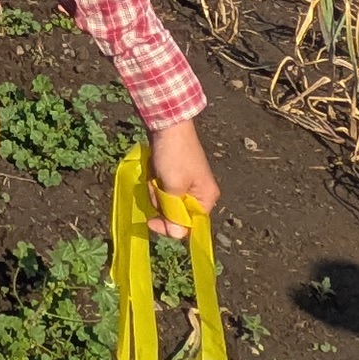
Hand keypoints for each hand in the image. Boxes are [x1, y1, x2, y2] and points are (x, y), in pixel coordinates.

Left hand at [147, 112, 219, 237]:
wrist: (168, 125)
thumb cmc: (174, 156)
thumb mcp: (173, 187)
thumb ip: (174, 213)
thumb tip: (176, 235)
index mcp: (206, 198)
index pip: (189, 226)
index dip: (170, 227)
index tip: (152, 220)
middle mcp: (200, 193)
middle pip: (176, 215)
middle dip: (161, 203)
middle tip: (157, 186)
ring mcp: (187, 184)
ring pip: (167, 202)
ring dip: (156, 192)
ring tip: (155, 175)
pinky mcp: (176, 175)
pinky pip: (163, 190)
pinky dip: (156, 183)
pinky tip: (154, 171)